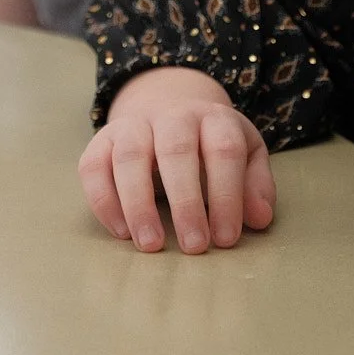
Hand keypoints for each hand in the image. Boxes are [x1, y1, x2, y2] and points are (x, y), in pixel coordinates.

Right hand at [77, 66, 274, 254]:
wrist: (169, 108)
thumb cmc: (211, 146)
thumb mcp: (246, 156)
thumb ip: (255, 185)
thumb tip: (260, 218)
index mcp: (214, 118)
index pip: (223, 150)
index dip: (227, 195)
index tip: (226, 238)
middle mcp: (172, 115)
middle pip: (176, 150)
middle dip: (185, 201)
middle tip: (194, 246)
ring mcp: (133, 124)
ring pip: (130, 157)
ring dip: (139, 204)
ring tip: (151, 245)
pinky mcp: (102, 139)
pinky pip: (93, 166)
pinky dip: (104, 200)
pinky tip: (121, 232)